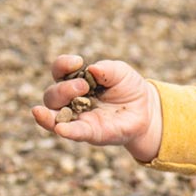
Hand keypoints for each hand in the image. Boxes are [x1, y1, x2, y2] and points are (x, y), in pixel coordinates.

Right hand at [32, 54, 162, 162]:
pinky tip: (60, 129)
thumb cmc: (128, 88)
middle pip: (52, 95)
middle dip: (63, 89)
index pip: (59, 71)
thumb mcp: (121, 72)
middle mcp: (71, 100)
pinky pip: (74, 133)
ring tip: (53, 107)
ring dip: (49, 113)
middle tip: (83, 86)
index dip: (62, 65)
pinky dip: (66, 131)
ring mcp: (78, 118)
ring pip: (53, 117)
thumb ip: (107, 69)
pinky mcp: (89, 133)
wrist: (145, 110)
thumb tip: (92, 69)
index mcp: (75, 81)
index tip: (77, 62)